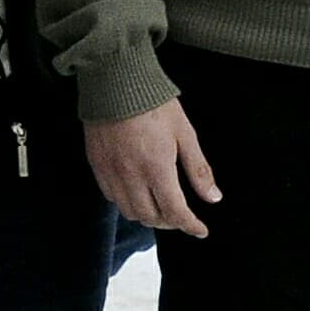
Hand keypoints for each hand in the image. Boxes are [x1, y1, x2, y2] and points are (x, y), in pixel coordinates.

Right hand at [87, 99, 220, 238]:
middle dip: (170, 222)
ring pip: (129, 211)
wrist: (116, 80)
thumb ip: (198, 169)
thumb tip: (212, 198)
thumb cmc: (153, 103)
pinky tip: (137, 192)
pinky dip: (126, 202)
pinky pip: (111, 196)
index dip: (190, 225)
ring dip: (147, 214)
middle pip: (151, 217)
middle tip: (181, 216)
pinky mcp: (97, 164)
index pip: (175, 211)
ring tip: (159, 206)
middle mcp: (131, 175)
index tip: (200, 230)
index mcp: (157, 167)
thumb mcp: (185, 133)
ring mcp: (111, 171)